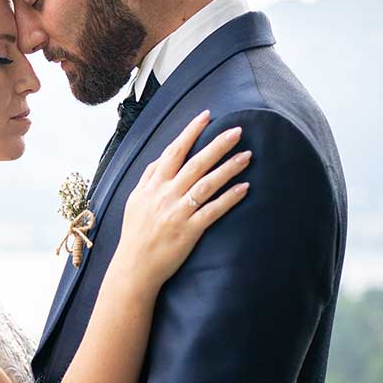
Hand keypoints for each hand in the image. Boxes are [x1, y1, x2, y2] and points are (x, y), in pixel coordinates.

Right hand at [114, 110, 251, 288]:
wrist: (135, 267)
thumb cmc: (135, 233)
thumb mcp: (135, 200)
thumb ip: (149, 177)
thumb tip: (162, 158)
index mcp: (153, 185)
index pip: (174, 151)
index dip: (191, 131)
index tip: (206, 116)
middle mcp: (166, 194)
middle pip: (196, 163)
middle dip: (217, 144)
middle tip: (238, 131)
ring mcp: (178, 212)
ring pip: (208, 184)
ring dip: (229, 168)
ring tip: (247, 156)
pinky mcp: (190, 230)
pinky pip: (213, 210)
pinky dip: (230, 198)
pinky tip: (245, 188)